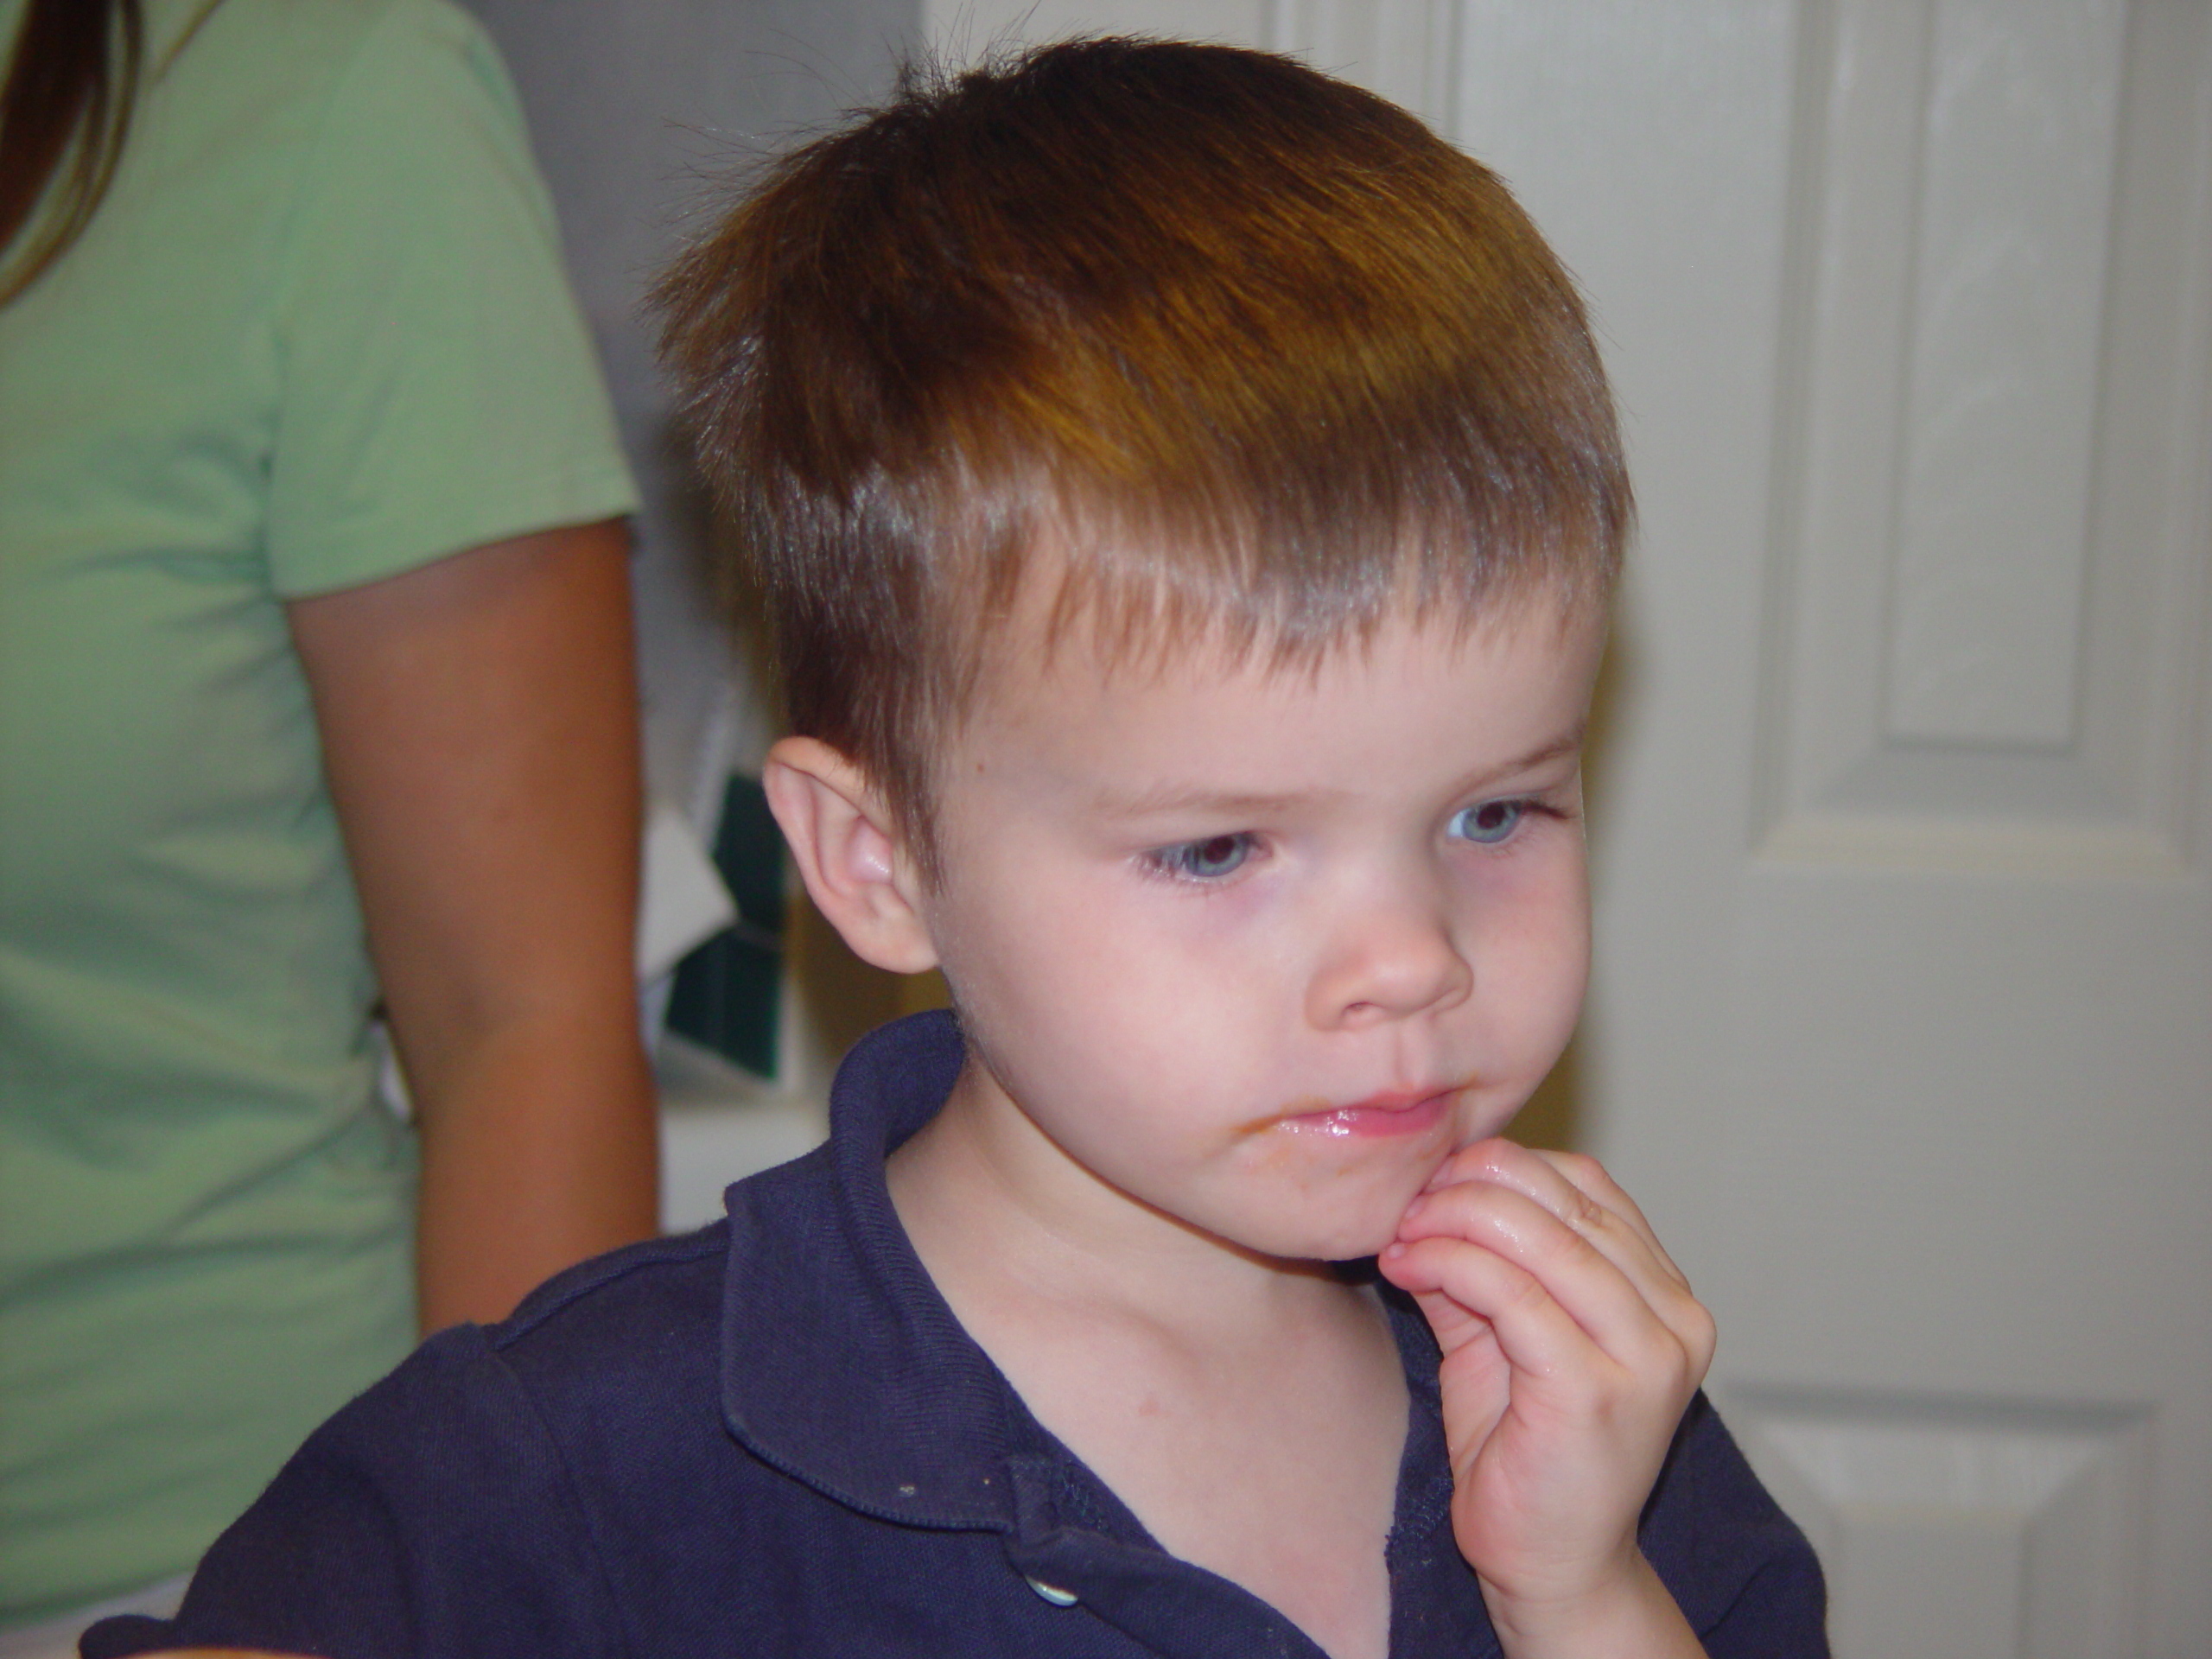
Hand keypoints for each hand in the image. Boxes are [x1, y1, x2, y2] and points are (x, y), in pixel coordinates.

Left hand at [1377, 1139, 1714, 1653]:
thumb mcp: (1501, 1332)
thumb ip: (1479, 1263)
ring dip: (1453, 1220)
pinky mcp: (1595, 1391)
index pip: (1588, 1185)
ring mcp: (1646, 1357)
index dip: (1505, 1166)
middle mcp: (1676, 1319)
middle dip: (1471, 1186)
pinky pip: (1510, 1294)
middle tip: (1409, 1200)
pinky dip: (1448, 1263)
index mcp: (1668, 1295)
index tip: (1436, 1176)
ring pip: (1539, 1239)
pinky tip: (1406, 1267)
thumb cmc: (1527, 1450)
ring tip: (1403, 1233)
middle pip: (1564, 1202)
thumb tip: (1425, 1194)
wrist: (1553, 1564)